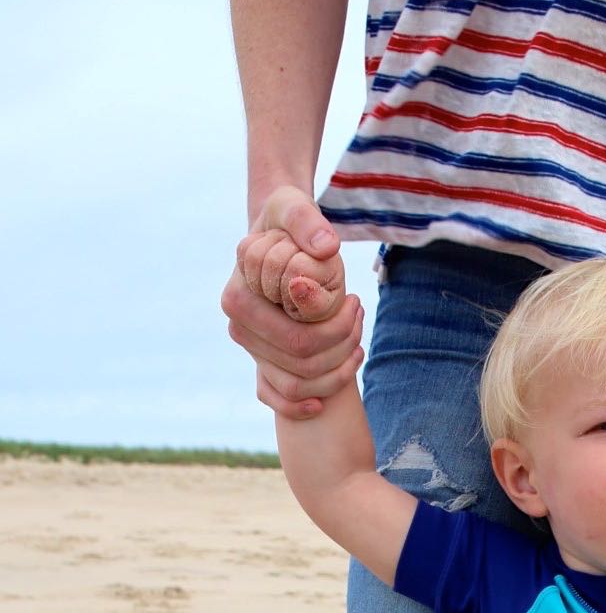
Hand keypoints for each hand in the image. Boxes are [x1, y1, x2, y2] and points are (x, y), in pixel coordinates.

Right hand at [221, 186, 364, 420]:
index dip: (336, 327)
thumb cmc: (288, 221)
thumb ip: (306, 221)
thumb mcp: (294, 207)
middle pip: (301, 362)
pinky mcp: (260, 363)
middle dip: (341, 345)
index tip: (355, 301)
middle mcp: (239, 328)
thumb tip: (325, 248)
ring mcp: (250, 348)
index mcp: (239, 298)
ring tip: (357, 339)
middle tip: (360, 314)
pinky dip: (303, 405)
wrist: (278, 236)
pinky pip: (277, 399)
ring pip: (297, 385)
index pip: (297, 336)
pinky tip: (327, 399)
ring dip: (337, 370)